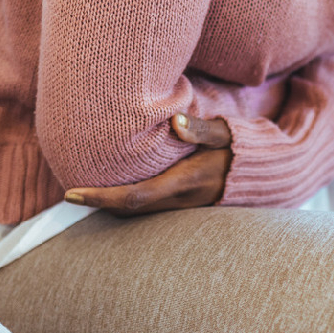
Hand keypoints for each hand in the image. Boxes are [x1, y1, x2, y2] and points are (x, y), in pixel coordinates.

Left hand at [63, 114, 231, 215]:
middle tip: (69, 192)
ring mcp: (182, 207)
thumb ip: (201, 128)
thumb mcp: (226, 134)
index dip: (100, 198)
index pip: (134, 197)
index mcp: (185, 182)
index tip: (71, 193)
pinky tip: (116, 187)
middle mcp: (180, 200)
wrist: (264, 175)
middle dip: (98, 203)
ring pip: (137, 212)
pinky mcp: (184, 206)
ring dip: (111, 204)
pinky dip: (127, 201)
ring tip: (85, 189)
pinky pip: (148, 207)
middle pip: (128, 210)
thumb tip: (175, 120)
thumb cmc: (242, 150)